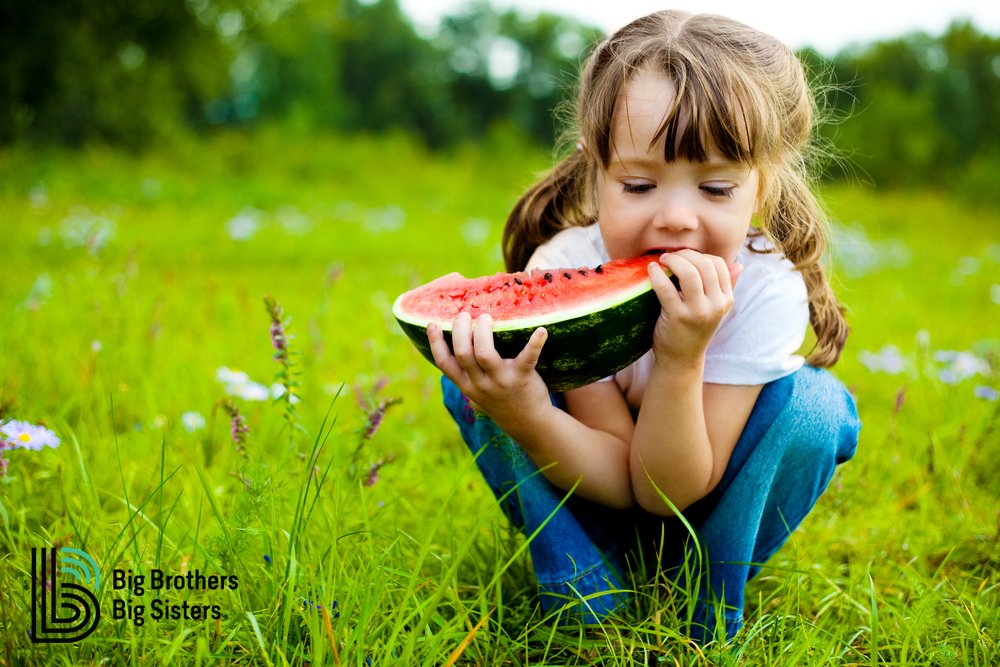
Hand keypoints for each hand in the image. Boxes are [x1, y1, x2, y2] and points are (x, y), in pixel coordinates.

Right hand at [427, 312, 551, 424]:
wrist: (528, 423)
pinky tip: (541, 330)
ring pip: (484, 354)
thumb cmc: (501, 400)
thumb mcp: (477, 391)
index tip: (432, 324)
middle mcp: (480, 384)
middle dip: (461, 330)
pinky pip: (527, 358)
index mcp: (467, 385)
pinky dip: (534, 343)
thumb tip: (460, 339)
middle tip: (465, 315)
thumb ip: (467, 372)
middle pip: (463, 354)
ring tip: (485, 317)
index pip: (444, 364)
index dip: (436, 343)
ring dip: (483, 332)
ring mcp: (501, 381)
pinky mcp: (522, 378)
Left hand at [648, 250, 741, 365]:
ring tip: (661, 260)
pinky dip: (657, 274)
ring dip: (673, 260)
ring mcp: (698, 311)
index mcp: (726, 299)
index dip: (700, 255)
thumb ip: (725, 287)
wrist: (681, 360)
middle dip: (685, 254)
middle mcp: (717, 305)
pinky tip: (651, 270)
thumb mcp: (714, 309)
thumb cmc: (693, 330)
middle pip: (704, 264)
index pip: (719, 264)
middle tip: (669, 256)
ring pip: (689, 272)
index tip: (684, 257)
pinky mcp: (679, 317)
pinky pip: (666, 288)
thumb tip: (739, 265)